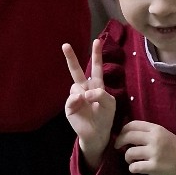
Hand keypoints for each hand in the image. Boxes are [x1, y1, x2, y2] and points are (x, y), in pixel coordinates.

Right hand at [63, 38, 115, 169]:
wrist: (98, 134)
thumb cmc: (105, 117)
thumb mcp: (110, 103)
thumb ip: (100, 94)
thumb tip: (84, 93)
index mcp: (96, 85)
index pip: (97, 67)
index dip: (97, 55)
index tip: (97, 40)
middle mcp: (85, 88)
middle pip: (76, 71)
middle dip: (71, 57)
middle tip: (65, 44)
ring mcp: (76, 97)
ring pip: (76, 85)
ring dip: (83, 92)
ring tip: (87, 102)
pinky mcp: (70, 106)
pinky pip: (71, 98)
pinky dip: (76, 99)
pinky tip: (80, 103)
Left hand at [115, 120, 175, 174]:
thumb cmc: (175, 147)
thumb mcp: (164, 133)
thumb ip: (149, 132)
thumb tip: (129, 133)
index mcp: (156, 129)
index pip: (133, 124)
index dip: (123, 130)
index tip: (120, 135)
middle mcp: (154, 139)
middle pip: (128, 136)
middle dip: (119, 142)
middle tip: (118, 147)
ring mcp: (153, 153)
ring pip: (129, 153)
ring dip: (127, 157)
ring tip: (130, 159)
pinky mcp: (153, 167)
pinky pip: (135, 167)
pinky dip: (132, 168)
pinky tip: (135, 168)